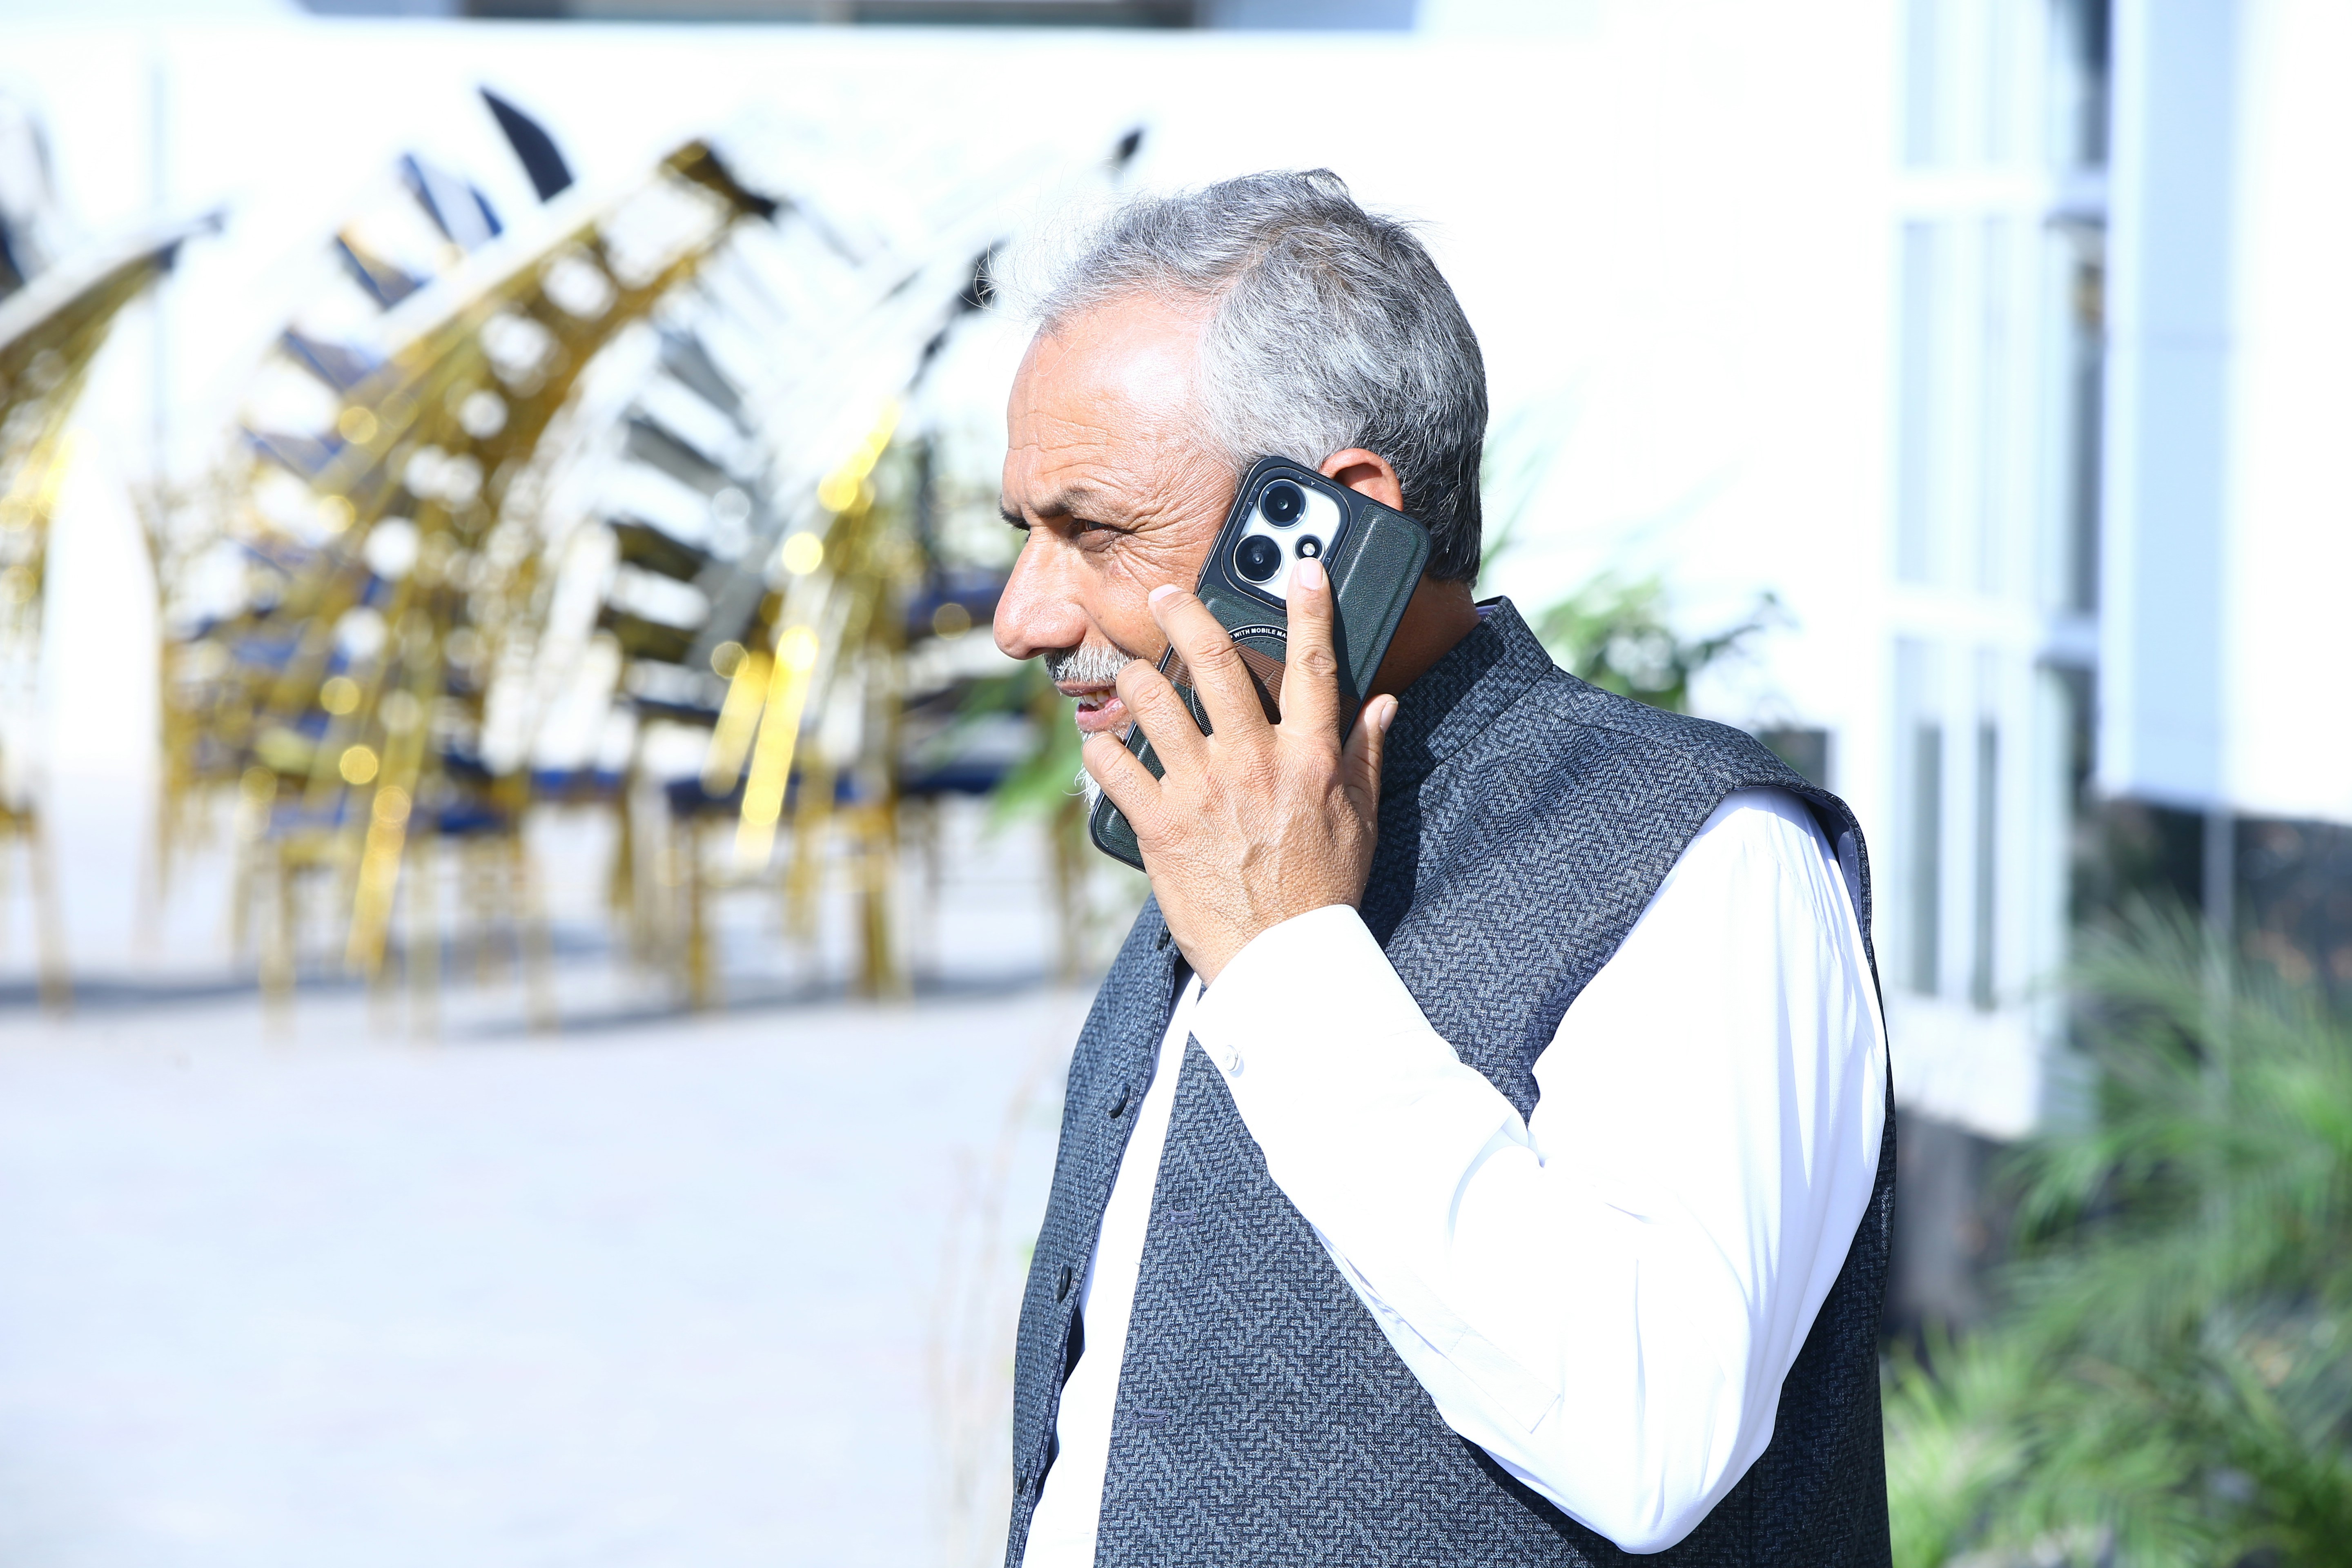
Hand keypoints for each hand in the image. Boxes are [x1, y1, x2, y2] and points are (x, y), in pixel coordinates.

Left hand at [1081, 557, 1398, 982]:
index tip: (1301, 568)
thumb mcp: (1360, 820)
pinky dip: (1100, 750)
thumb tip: (1382, 706)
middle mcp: (1254, 762)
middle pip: (1217, 664)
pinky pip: (1115, 769)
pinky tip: (1099, 743)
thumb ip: (1365, 756)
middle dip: (1185, 615)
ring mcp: (1203, 790)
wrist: (1282, 961)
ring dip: (1135, 680)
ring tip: (1130, 676)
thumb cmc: (1322, 891)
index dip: (1309, 610)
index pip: (1313, 667)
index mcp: (1309, 758)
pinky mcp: (1160, 824)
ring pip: (1155, 704)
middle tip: (1163, 593)